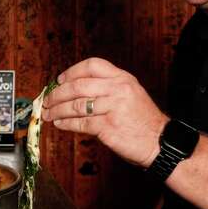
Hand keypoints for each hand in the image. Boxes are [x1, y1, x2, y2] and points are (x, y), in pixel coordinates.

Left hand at [41, 57, 167, 166]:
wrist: (160, 143)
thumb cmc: (142, 121)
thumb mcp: (130, 95)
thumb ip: (107, 89)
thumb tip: (74, 90)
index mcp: (123, 78)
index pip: (92, 65)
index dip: (72, 72)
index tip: (60, 80)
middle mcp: (118, 89)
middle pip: (78, 86)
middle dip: (57, 94)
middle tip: (47, 101)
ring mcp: (113, 108)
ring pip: (75, 105)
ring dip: (57, 110)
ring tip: (49, 114)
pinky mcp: (108, 127)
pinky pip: (80, 123)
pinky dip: (66, 123)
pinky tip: (60, 124)